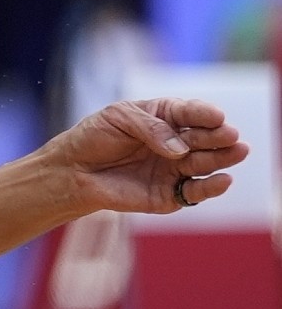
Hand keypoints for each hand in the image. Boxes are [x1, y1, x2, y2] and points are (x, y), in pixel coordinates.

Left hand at [49, 98, 250, 213]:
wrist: (71, 171)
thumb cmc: (94, 138)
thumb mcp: (119, 118)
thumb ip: (151, 128)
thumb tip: (179, 149)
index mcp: (167, 118)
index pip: (192, 113)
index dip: (205, 115)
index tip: (215, 117)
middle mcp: (177, 143)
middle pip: (205, 139)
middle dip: (219, 137)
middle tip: (229, 136)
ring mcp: (175, 169)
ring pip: (206, 164)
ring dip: (222, 159)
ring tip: (236, 152)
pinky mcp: (169, 195)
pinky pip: (195, 192)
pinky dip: (211, 188)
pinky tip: (223, 180)